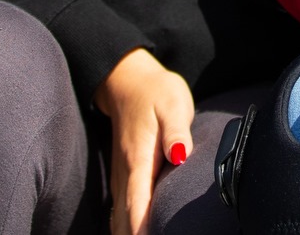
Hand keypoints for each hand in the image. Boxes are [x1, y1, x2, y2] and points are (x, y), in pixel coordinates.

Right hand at [94, 49, 195, 234]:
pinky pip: (120, 210)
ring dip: (129, 234)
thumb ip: (177, 131)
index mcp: (138, 158)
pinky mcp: (123, 176)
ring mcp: (121, 176)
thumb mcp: (173, 103)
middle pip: (125, 219)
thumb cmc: (156, 92)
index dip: (141, 228)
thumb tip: (179, 155)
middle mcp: (125, 172)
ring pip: (119, 218)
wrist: (129, 81)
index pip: (137, 202)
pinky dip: (126, 227)